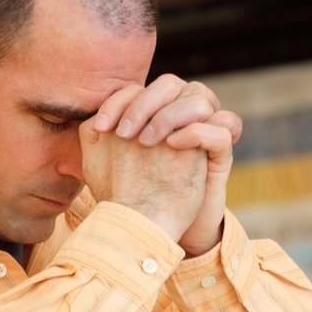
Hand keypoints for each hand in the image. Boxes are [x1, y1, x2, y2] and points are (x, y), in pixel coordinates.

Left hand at [92, 76, 242, 255]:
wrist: (157, 227)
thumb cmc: (130, 194)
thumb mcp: (105, 165)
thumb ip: (96, 139)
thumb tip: (90, 119)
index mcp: (154, 114)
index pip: (142, 89)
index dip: (120, 101)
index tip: (101, 127)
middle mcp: (180, 117)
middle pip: (171, 84)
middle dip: (145, 104)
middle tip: (124, 133)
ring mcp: (203, 131)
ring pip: (199, 97)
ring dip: (169, 114)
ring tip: (146, 141)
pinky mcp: (220, 153)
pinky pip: (222, 128)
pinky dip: (196, 132)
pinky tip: (172, 145)